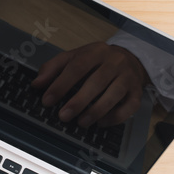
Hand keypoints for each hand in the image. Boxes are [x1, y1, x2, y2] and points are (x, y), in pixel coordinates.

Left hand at [32, 42, 149, 126]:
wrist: (131, 59)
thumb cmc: (98, 61)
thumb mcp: (75, 57)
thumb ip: (54, 67)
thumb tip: (37, 84)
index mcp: (96, 51)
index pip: (77, 66)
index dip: (61, 84)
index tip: (47, 100)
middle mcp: (114, 62)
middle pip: (96, 81)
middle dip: (78, 101)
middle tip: (63, 116)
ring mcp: (128, 77)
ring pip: (114, 94)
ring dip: (96, 111)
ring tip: (81, 122)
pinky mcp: (137, 92)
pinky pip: (129, 107)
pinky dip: (115, 117)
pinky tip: (100, 122)